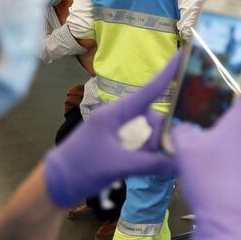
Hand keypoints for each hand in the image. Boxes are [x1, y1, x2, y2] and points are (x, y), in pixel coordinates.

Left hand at [44, 54, 179, 206]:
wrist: (56, 185)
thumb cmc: (82, 168)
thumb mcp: (119, 166)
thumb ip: (152, 163)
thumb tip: (181, 163)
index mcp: (117, 113)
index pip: (149, 90)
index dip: (168, 73)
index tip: (184, 55)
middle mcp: (121, 118)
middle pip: (155, 119)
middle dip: (162, 136)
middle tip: (165, 156)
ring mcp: (120, 131)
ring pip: (151, 133)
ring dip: (155, 149)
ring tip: (148, 166)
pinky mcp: (120, 144)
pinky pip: (144, 144)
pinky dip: (149, 155)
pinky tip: (148, 167)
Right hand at [171, 76, 240, 239]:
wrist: (230, 225)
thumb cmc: (209, 179)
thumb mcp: (185, 149)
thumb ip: (182, 130)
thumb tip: (181, 125)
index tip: (240, 74)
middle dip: (225, 118)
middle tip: (202, 121)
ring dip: (226, 143)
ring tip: (203, 153)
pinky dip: (231, 163)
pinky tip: (212, 175)